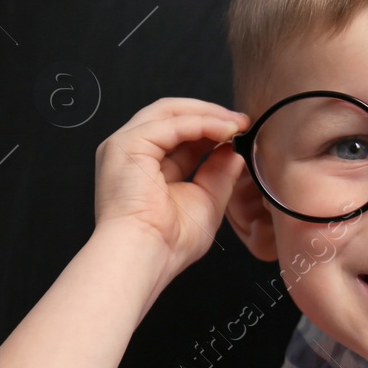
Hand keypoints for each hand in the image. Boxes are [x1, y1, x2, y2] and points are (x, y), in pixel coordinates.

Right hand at [93, 97, 249, 277]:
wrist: (146, 255)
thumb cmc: (168, 241)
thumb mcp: (206, 200)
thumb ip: (219, 174)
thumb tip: (234, 153)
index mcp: (146, 167)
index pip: (180, 135)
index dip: (211, 129)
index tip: (240, 131)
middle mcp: (133, 153)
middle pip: (172, 115)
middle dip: (210, 114)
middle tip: (241, 121)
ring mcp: (126, 146)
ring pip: (169, 112)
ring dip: (208, 114)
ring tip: (237, 124)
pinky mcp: (128, 145)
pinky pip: (171, 123)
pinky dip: (201, 123)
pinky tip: (225, 130)